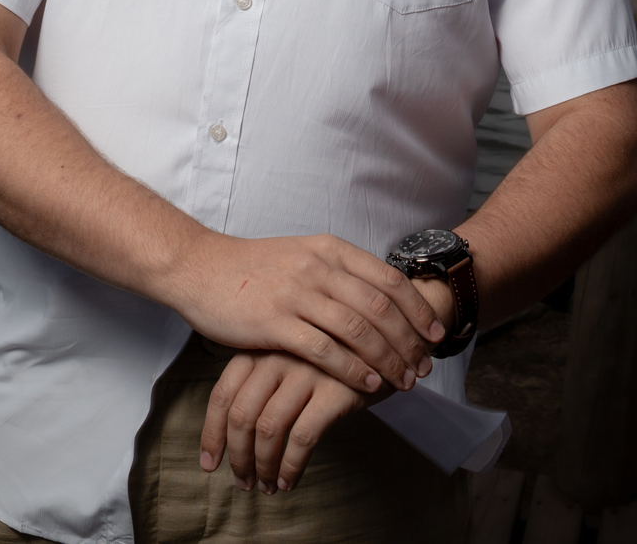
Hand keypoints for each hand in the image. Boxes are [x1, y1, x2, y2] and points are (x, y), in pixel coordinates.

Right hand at [163, 231, 445, 395]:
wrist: (201, 268)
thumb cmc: (254, 267)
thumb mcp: (302, 256)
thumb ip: (337, 273)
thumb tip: (377, 298)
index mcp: (329, 249)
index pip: (387, 280)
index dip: (416, 309)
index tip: (434, 334)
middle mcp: (318, 267)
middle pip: (380, 308)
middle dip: (408, 341)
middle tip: (423, 367)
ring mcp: (297, 293)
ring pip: (358, 330)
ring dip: (387, 360)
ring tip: (402, 382)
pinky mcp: (276, 322)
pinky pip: (325, 350)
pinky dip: (352, 370)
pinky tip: (367, 385)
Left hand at [200, 350, 392, 493]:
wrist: (386, 328)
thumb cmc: (332, 347)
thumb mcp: (291, 350)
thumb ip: (263, 374)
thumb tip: (233, 429)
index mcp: (262, 345)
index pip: (223, 392)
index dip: (212, 433)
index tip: (210, 463)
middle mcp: (279, 354)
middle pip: (242, 415)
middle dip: (237, 457)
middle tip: (243, 482)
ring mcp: (306, 370)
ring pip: (268, 429)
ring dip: (263, 467)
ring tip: (267, 486)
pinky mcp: (334, 389)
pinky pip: (302, 438)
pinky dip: (291, 466)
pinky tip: (290, 480)